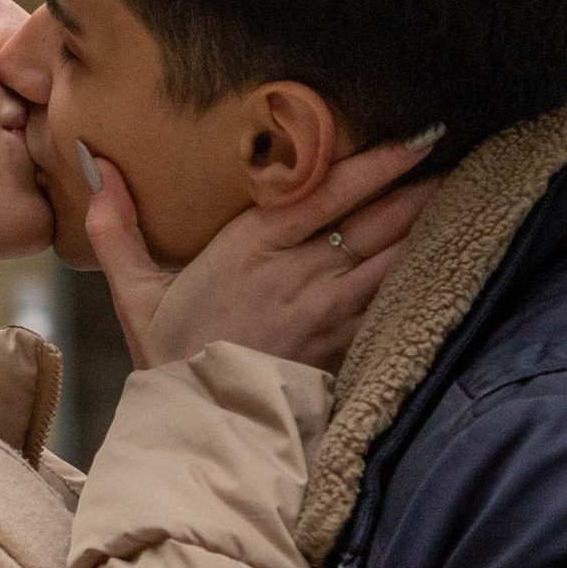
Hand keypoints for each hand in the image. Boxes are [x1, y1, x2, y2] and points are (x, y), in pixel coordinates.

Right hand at [83, 132, 440, 373]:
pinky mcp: (346, 345)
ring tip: (471, 185)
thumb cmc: (172, 360)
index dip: (376, 161)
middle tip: (464, 145)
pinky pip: (395, 300)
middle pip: (375, 218)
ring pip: (395, 255)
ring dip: (434, 220)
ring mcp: (329, 312)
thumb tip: (95, 168)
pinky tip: (455, 251)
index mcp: (251, 249)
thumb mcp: (134, 295)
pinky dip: (427, 273)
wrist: (205, 433)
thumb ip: (115, 229)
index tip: (416, 134)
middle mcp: (298, 274)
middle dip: (422, 181)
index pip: (325, 191)